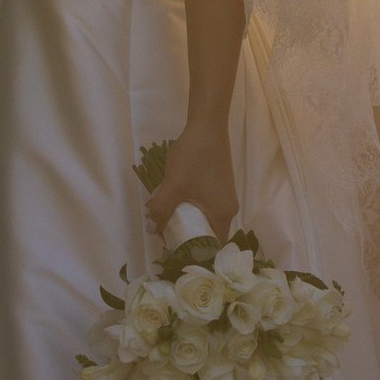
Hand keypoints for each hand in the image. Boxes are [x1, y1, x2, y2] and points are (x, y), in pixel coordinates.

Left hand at [145, 122, 238, 241]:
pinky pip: (205, 208)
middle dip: (186, 238)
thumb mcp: (174, 185)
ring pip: (204, 220)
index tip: (174, 254)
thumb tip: (151, 231)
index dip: (193, 253)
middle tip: (164, 238)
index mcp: (223, 214)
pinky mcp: (218, 187)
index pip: (212, 247)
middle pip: (208, 234)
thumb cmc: (194, 157)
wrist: (207, 125)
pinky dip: (190, 211)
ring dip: (185, 222)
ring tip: (164, 223)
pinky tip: (173, 205)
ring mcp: (224, 197)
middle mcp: (228, 209)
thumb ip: (162, 210)